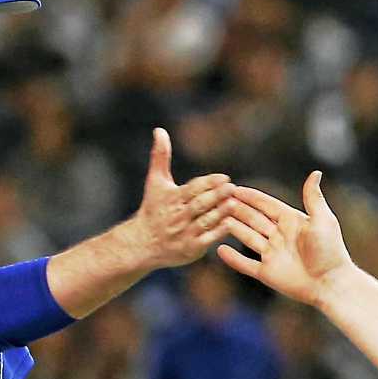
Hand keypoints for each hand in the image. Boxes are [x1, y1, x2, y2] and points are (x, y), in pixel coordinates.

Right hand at [127, 129, 232, 269]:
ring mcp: (185, 233)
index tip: (224, 177)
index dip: (209, 183)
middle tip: (232, 187)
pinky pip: (208, 239)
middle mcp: (178, 216)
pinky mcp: (191, 248)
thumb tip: (160, 130)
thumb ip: (161, 156)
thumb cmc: (153, 208)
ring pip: (206, 221)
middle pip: (200, 204)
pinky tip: (232, 223)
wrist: (143, 243)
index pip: (193, 189)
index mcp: (172, 198)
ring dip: (220, 212)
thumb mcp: (155, 182)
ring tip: (234, 203)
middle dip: (216, 196)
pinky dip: (219, 231)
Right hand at [217, 171, 354, 307]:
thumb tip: (315, 172)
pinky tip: (219, 249)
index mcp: (291, 221)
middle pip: (253, 219)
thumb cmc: (330, 251)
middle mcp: (280, 236)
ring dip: (233, 228)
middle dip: (237, 209)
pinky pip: (246, 264)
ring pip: (247, 237)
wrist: (331, 283)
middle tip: (219, 200)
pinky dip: (233, 258)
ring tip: (216, 218)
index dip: (250, 197)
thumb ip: (313, 197)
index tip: (234, 187)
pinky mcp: (267, 273)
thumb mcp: (322, 220)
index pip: (266, 205)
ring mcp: (272, 254)